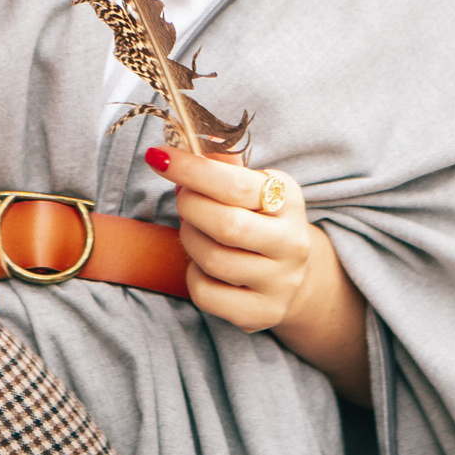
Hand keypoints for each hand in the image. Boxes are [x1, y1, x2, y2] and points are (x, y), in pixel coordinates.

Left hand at [145, 145, 370, 405]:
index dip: (193, 170)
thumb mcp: (254, 187)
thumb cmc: (261, 220)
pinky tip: (202, 264)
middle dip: (190, 207)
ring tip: (193, 229)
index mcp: (288, 199)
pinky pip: (208, 294)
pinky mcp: (261, 312)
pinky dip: (194, 275)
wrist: (294, 276)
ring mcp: (279, 282)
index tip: (159, 157)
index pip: (236, 184)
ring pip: (214, 260)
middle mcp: (291, 242)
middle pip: (226, 224)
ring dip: (190, 239)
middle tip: (182, 197)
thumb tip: (195, 142)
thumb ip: (226, 166)